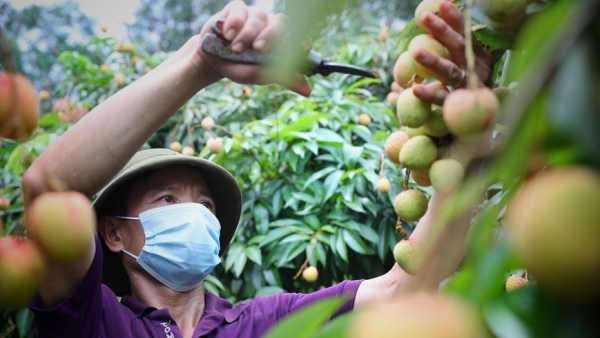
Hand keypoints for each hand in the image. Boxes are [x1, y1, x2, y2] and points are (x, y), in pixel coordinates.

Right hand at [194, 1, 311, 96]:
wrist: (212, 62)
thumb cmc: (240, 67)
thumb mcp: (261, 75)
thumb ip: (284, 79)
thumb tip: (308, 91)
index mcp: (280, 40)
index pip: (299, 34)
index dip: (301, 39)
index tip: (298, 47)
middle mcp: (270, 25)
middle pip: (281, 22)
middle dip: (270, 35)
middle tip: (258, 48)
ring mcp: (254, 16)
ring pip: (260, 16)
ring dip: (247, 33)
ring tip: (235, 49)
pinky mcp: (236, 9)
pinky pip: (240, 10)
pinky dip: (234, 23)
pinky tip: (227, 34)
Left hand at [412, 1, 492, 105]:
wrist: (484, 124)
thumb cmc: (472, 91)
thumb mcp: (466, 67)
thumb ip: (455, 51)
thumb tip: (435, 29)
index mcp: (480, 58)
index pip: (466, 36)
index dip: (456, 20)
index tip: (443, 4)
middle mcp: (478, 71)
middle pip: (458, 49)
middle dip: (442, 32)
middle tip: (424, 18)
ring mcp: (471, 90)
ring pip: (451, 73)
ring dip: (434, 62)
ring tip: (416, 53)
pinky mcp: (462, 110)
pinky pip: (444, 101)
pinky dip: (431, 95)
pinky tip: (416, 89)